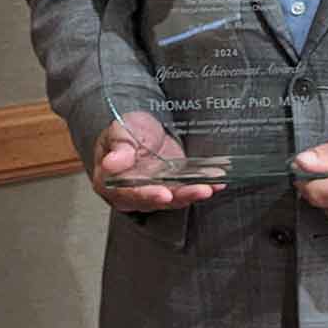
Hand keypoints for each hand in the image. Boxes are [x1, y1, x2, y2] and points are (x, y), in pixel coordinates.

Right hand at [92, 112, 220, 211]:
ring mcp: (153, 190)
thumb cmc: (124, 130)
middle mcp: (132, 192)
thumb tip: (110, 164)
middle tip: (198, 191)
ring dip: (193, 194)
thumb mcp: (118, 131)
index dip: (146, 195)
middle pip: (155, 200)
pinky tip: (217, 183)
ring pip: (174, 198)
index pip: (128, 193)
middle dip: (179, 197)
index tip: (162, 194)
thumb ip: (118, 148)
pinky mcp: (171, 185)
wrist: (140, 128)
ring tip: (209, 187)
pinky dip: (201, 186)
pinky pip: (186, 190)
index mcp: (111, 183)